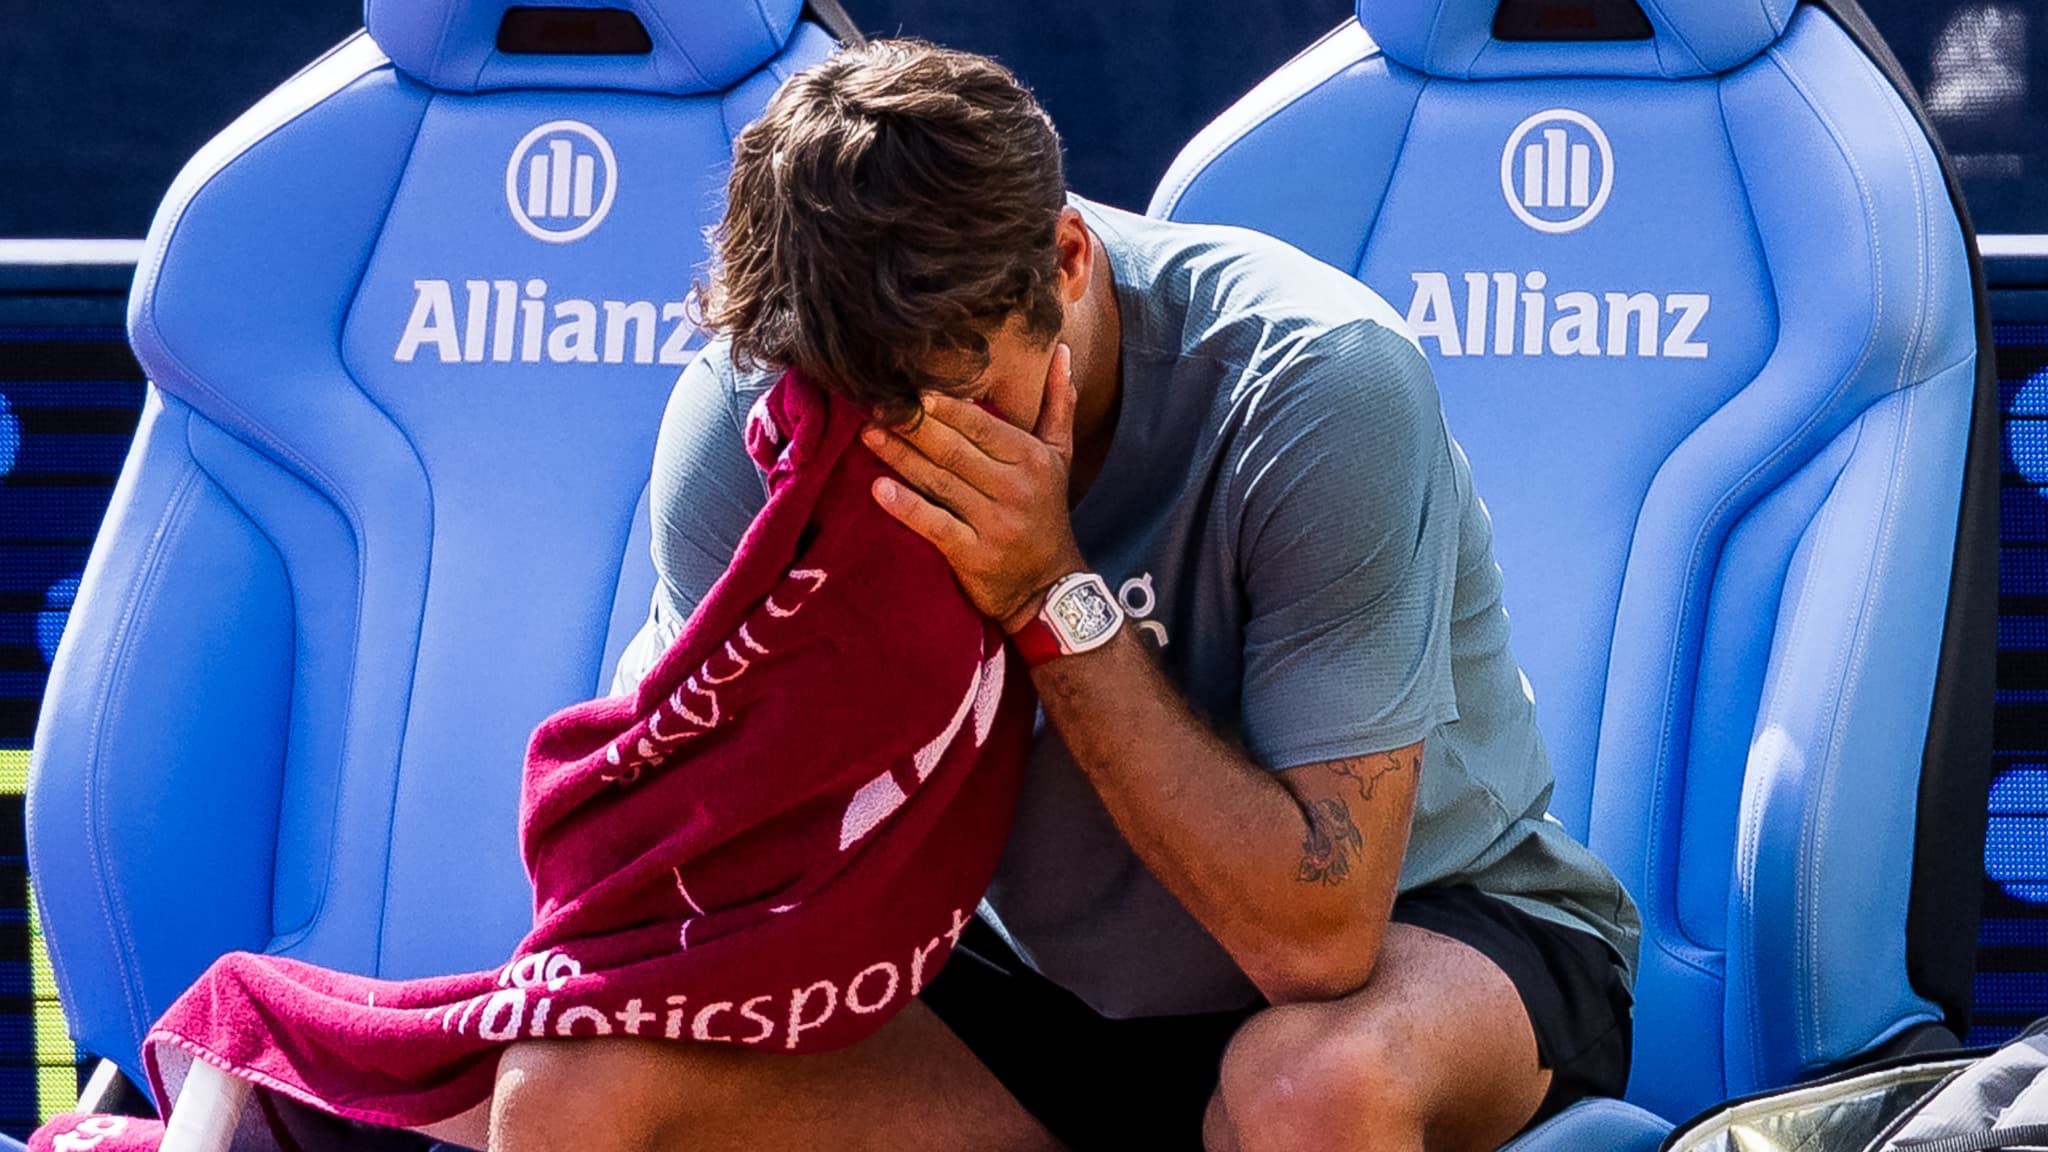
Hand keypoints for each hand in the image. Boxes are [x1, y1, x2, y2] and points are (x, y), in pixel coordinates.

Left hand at [863, 343, 1086, 632]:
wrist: (1049, 587)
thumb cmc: (1046, 512)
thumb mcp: (1059, 457)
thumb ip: (1058, 404)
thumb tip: (1063, 351)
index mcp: (1031, 458)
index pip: (980, 425)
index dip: (944, 407)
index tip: (911, 388)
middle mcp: (1014, 488)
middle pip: (953, 449)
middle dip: (912, 426)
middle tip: (876, 404)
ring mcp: (994, 524)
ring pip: (939, 482)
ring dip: (900, 457)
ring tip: (869, 434)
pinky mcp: (974, 556)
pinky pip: (935, 525)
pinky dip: (906, 506)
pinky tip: (878, 489)